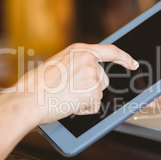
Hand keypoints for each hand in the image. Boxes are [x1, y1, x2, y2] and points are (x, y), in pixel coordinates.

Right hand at [10, 43, 137, 126]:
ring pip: (99, 94)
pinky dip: (84, 109)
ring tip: (65, 97)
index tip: (133, 64)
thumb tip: (93, 74)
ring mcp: (93, 76)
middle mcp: (89, 60)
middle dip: (91, 89)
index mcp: (79, 50)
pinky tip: (69, 104)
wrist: (27, 99)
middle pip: (103, 80)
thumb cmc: (37, 85)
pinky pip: (95, 106)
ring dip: (86, 99)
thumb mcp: (58, 64)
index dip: (124, 58)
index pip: (110, 51)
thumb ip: (76, 64)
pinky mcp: (94, 93)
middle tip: (69, 92)